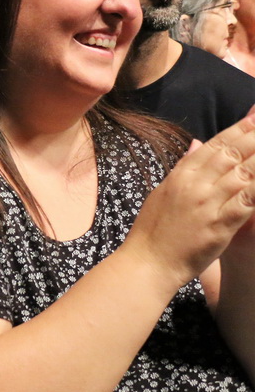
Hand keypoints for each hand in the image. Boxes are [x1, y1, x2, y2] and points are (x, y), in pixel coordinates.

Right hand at [127, 111, 254, 285]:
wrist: (147, 262)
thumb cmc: (152, 231)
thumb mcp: (162, 193)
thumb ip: (183, 168)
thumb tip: (196, 145)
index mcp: (180, 175)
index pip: (215, 145)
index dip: (238, 129)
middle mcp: (194, 185)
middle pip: (232, 154)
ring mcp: (207, 205)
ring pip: (244, 174)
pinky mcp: (219, 226)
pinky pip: (247, 203)